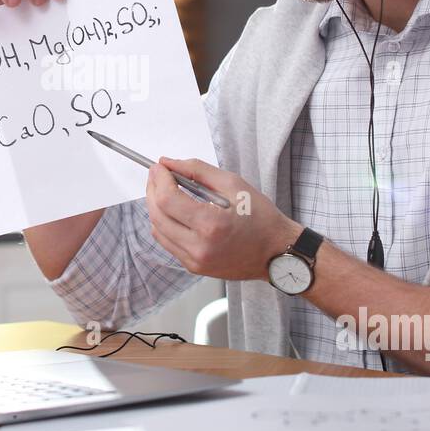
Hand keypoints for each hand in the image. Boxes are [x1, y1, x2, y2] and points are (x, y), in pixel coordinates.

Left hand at [145, 156, 301, 280]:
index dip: (158, 180)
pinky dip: (165, 224)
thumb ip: (197, 170)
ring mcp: (195, 261)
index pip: (168, 199)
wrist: (276, 252)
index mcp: (211, 225)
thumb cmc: (262, 219)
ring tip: (166, 191)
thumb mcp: (233, 184)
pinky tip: (175, 212)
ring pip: (158, 230)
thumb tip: (169, 163)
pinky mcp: (194, 267)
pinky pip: (168, 243)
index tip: (159, 167)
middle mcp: (199, 247)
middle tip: (158, 175)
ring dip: (156, 208)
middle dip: (153, 190)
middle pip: (157, 215)